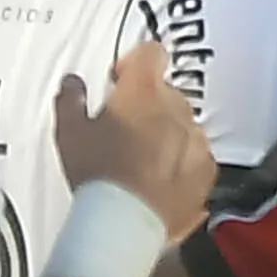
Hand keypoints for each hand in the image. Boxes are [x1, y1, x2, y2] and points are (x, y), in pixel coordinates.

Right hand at [55, 42, 216, 233]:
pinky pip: (196, 154)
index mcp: (143, 93)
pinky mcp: (207, 170)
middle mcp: (176, 111)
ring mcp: (196, 140)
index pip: (151, 54)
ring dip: (167, 132)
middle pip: (166, 92)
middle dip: (148, 103)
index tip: (121, 79)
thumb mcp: (69, 133)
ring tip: (140, 157)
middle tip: (123, 126)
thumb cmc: (96, 174)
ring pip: (184, 123)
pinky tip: (159, 177)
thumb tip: (73, 84)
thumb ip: (71, 100)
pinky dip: (182, 160)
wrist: (125, 222)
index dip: (135, 62)